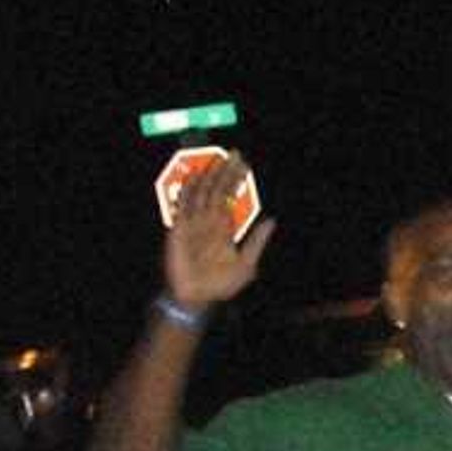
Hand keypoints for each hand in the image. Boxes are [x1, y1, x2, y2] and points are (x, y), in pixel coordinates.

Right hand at [161, 154, 272, 310]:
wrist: (197, 297)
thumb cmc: (221, 284)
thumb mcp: (247, 264)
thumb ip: (257, 241)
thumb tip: (271, 221)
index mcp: (225, 228)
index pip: (231, 197)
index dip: (237, 181)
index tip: (244, 164)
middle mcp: (210, 221)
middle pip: (218, 190)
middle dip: (226, 172)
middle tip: (234, 154)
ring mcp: (194, 223)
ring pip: (202, 193)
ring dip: (209, 176)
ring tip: (218, 159)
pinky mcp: (180, 228)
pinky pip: (183, 206)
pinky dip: (187, 191)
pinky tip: (194, 177)